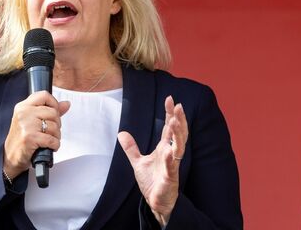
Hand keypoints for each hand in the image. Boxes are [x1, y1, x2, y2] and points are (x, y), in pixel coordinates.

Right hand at [3, 91, 70, 178]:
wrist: (10, 156)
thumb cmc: (22, 138)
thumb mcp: (32, 120)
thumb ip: (50, 111)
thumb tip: (66, 104)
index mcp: (23, 106)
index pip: (44, 95)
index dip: (54, 104)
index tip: (54, 113)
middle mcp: (23, 113)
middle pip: (53, 112)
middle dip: (57, 124)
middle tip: (50, 132)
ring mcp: (26, 125)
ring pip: (54, 127)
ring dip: (56, 137)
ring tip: (48, 140)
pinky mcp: (30, 137)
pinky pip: (52, 140)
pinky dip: (54, 146)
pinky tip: (48, 147)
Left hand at [117, 96, 186, 226]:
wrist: (155, 203)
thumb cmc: (152, 182)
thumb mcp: (137, 162)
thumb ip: (131, 148)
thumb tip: (121, 133)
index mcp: (164, 149)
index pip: (169, 128)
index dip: (170, 114)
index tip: (170, 99)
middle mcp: (171, 154)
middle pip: (178, 134)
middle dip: (179, 120)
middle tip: (178, 105)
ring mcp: (172, 165)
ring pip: (179, 147)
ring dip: (178, 134)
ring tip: (175, 120)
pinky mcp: (171, 177)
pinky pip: (172, 166)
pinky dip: (171, 158)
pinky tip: (169, 149)